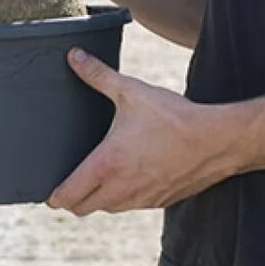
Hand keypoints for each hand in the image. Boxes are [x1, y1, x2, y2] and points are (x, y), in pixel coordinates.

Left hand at [46, 49, 241, 214]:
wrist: (216, 141)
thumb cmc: (172, 116)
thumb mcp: (131, 91)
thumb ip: (98, 75)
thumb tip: (74, 56)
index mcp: (107, 165)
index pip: (68, 196)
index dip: (53, 196)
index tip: (48, 190)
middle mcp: (121, 190)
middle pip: (84, 209)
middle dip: (72, 199)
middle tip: (67, 182)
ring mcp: (141, 200)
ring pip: (108, 209)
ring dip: (97, 199)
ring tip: (94, 177)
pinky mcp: (160, 202)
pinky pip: (131, 206)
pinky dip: (121, 198)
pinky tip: (126, 176)